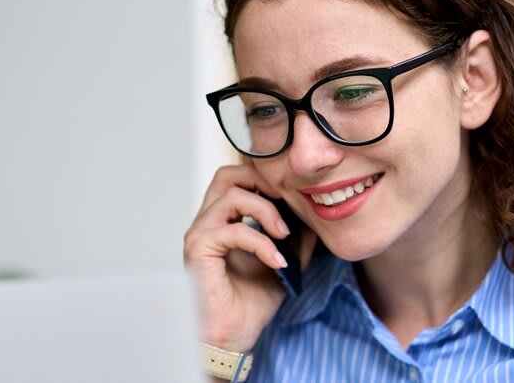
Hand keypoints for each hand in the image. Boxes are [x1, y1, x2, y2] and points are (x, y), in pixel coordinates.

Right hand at [184, 164, 315, 351]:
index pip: (238, 179)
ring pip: (232, 195)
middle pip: (227, 175)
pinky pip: (234, 230)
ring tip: (285, 234)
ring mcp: (200, 233)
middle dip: (261, 181)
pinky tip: (277, 261)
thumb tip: (314, 220)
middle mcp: (207, 222)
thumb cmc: (249, 305)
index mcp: (223, 221)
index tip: (293, 195)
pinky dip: (261, 242)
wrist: (232, 338)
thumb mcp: (282, 264)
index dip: (265, 179)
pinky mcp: (199, 249)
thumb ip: (296, 241)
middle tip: (287, 200)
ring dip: (265, 210)